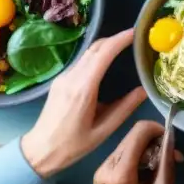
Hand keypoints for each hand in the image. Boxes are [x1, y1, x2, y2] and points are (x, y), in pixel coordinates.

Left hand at [21, 29, 145, 178]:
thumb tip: (144, 90)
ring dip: (106, 45)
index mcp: (83, 89)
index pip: (102, 55)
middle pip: (94, 48)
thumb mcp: (104, 130)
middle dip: (115, 39)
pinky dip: (97, 55)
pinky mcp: (60, 81)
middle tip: (136, 37)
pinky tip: (108, 61)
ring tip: (125, 47)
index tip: (136, 33)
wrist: (39, 150)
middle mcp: (71, 78)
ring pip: (87, 53)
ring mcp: (63, 78)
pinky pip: (82, 61)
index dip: (120, 40)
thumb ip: (125, 108)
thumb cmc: (73, 145)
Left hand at [89, 120, 176, 183]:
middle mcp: (106, 166)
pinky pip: (121, 155)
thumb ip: (166, 164)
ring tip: (157, 170)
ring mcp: (100, 169)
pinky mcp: (99, 173)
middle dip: (154, 141)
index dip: (158, 129)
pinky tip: (144, 175)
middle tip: (170, 159)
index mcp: (121, 172)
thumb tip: (171, 138)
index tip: (171, 143)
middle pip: (133, 136)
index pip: (139, 132)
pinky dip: (136, 157)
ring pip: (127, 144)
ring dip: (145, 149)